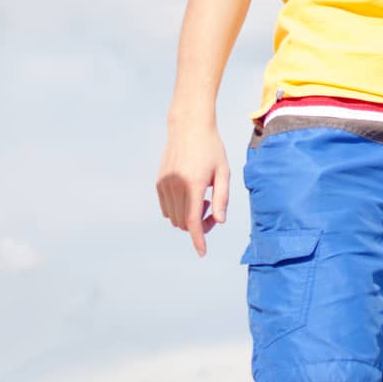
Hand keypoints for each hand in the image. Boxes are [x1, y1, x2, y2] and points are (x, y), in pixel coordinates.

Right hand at [156, 123, 228, 256]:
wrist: (189, 129)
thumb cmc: (211, 149)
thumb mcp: (223, 171)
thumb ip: (222, 197)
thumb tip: (219, 221)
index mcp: (194, 184)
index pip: (192, 221)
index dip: (198, 239)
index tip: (202, 252)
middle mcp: (175, 186)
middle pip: (184, 222)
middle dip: (199, 224)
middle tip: (213, 209)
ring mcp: (164, 185)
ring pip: (174, 218)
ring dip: (188, 217)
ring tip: (203, 198)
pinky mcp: (159, 183)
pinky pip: (166, 209)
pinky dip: (178, 210)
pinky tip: (191, 195)